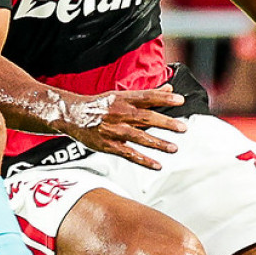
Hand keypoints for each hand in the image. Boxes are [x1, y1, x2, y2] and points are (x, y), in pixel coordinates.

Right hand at [52, 83, 186, 169]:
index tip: (180, 100)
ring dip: (157, 143)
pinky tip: (157, 164)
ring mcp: (113, 130)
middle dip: (165, 123)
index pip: (146, 97)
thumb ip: (147, 95)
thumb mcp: (122, 95)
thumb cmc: (101, 105)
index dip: (163, 98)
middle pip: (145, 118)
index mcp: (123, 99)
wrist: (72, 115)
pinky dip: (143, 160)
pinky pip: (128, 154)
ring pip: (138, 137)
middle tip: (182, 128)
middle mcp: (119, 113)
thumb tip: (170, 90)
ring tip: (174, 148)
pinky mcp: (108, 145)